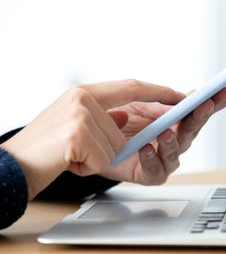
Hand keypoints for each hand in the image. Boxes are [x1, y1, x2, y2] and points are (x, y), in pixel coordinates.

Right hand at [1, 80, 184, 199]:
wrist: (12, 167)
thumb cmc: (46, 149)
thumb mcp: (76, 126)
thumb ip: (103, 117)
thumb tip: (127, 117)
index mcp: (85, 92)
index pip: (132, 86)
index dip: (158, 92)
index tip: (180, 96)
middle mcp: (83, 98)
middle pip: (125, 123)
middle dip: (123, 139)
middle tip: (116, 144)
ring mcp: (80, 114)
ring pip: (117, 144)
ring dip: (99, 158)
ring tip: (73, 156)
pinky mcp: (78, 133)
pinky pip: (104, 157)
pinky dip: (90, 166)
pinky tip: (70, 162)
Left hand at [99, 87, 225, 184]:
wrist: (92, 140)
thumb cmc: (117, 119)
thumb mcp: (137, 100)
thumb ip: (159, 98)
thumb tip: (182, 97)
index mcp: (174, 120)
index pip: (198, 110)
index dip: (213, 101)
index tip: (222, 91)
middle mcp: (173, 139)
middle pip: (192, 129)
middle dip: (200, 116)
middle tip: (205, 105)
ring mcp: (162, 157)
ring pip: (176, 151)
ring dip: (173, 141)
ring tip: (166, 132)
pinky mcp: (148, 174)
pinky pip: (155, 170)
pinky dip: (151, 159)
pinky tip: (146, 148)